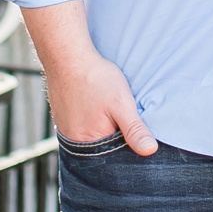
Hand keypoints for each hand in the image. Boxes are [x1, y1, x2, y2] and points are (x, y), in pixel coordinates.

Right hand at [22, 0, 158, 155]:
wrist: (67, 55)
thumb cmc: (95, 78)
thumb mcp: (121, 103)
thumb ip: (134, 129)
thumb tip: (150, 151)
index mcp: (89, 143)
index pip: (115, 156)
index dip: (129, 144)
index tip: (136, 129)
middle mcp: (74, 141)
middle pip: (103, 147)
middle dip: (116, 135)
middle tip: (120, 113)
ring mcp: (66, 129)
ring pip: (93, 136)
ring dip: (104, 127)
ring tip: (108, 108)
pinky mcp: (62, 118)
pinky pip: (82, 126)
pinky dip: (92, 120)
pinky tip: (97, 106)